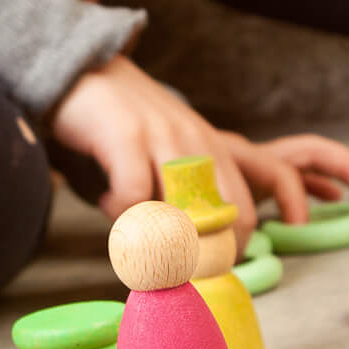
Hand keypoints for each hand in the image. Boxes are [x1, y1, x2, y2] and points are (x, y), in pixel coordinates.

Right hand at [47, 55, 348, 248]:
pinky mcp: (127, 137)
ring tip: (142, 250)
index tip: (246, 263)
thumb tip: (192, 256)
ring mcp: (165, 138)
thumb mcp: (168, 158)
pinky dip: (121, 215)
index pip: (264, 190)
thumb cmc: (126, 129)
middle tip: (182, 275)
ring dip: (164, 242)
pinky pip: (133, 198)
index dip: (261, 232)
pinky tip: (108, 205)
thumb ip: (184, 199)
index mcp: (215, 149)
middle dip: (214, 257)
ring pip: (185, 211)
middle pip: (233, 213)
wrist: (84, 73)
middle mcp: (199, 144)